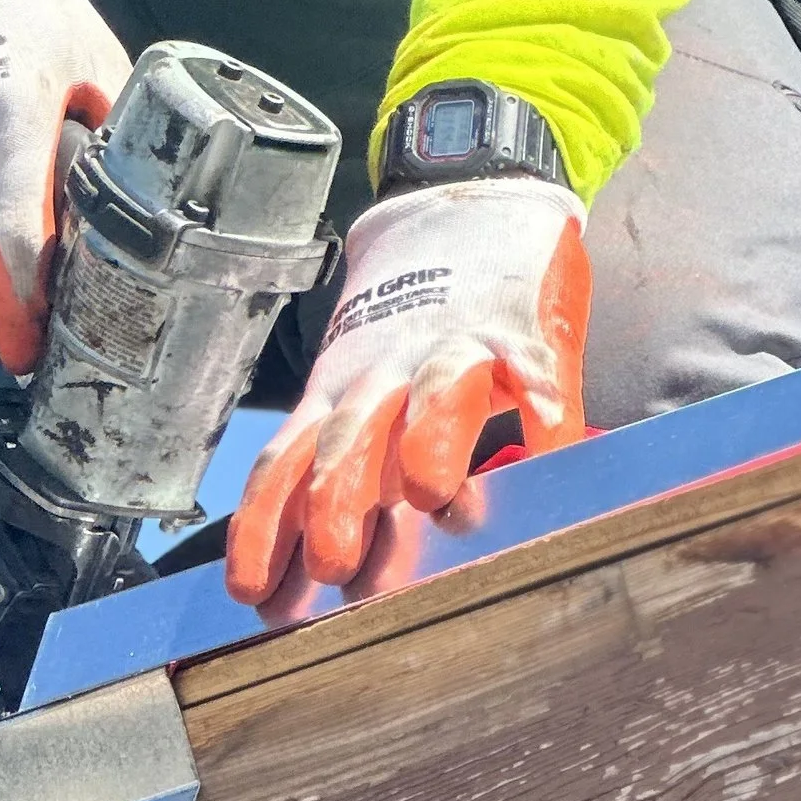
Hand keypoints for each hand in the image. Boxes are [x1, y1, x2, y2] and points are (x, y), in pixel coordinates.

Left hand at [225, 176, 590, 609]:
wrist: (462, 203)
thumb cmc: (410, 324)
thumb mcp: (360, 386)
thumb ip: (347, 467)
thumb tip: (319, 570)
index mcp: (338, 396)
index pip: (287, 466)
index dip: (267, 529)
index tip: (253, 596)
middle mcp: (383, 375)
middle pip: (351, 439)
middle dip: (338, 502)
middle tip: (335, 567)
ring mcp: (451, 347)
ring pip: (432, 394)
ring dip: (429, 444)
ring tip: (433, 497)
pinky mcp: (519, 327)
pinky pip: (532, 371)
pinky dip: (542, 409)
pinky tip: (547, 441)